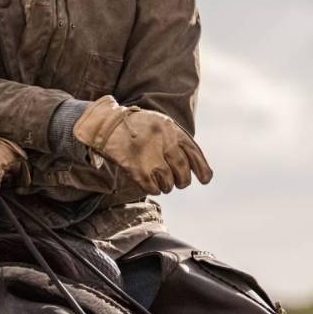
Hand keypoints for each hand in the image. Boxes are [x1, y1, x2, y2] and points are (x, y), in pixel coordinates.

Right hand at [72, 95, 212, 194]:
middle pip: (182, 170)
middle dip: (183, 180)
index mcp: (171, 129)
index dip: (201, 168)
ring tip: (162, 181)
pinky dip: (154, 189)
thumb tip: (194, 167)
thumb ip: (176, 140)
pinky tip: (151, 184)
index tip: (205, 179)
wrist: (106, 125)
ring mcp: (149, 156)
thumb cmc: (137, 126)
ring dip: (167, 185)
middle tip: (180, 182)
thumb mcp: (160, 124)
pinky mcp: (136, 169)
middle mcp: (163, 141)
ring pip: (169, 182)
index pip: (193, 152)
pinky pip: (153, 188)